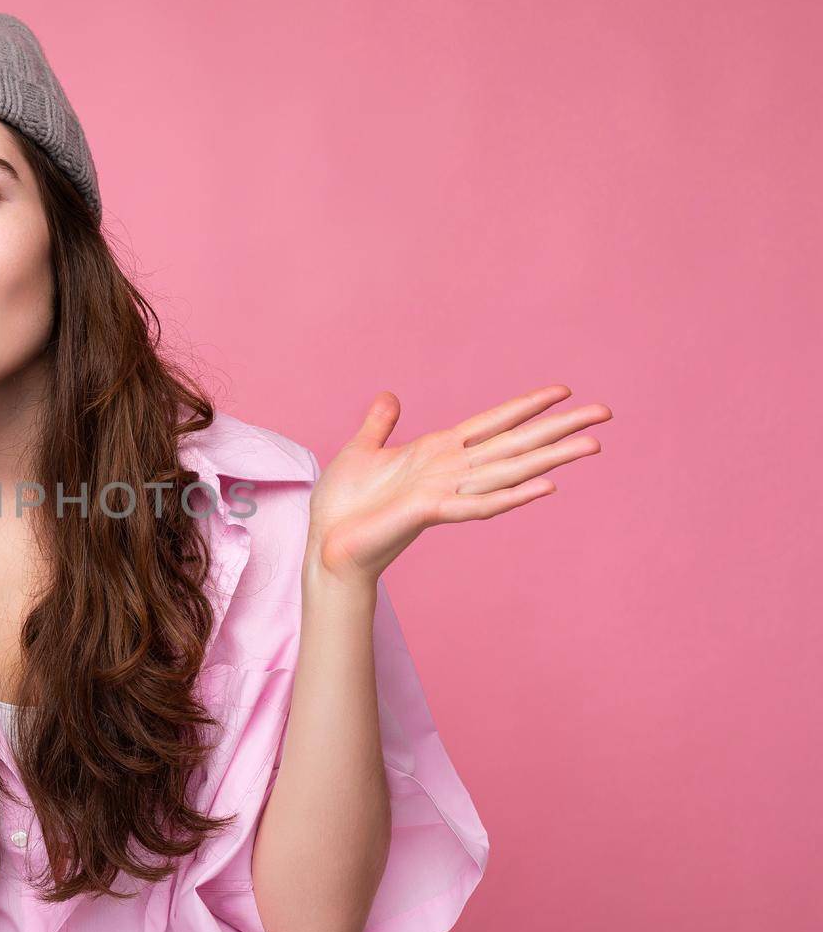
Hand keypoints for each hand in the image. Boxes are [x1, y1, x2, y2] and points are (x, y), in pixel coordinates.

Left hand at [307, 384, 612, 584]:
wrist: (326, 541)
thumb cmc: (344, 502)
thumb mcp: (362, 450)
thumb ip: (380, 424)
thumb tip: (389, 396)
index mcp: (437, 452)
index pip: (493, 423)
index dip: (527, 406)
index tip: (563, 390)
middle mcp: (451, 470)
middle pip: (516, 444)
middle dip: (560, 428)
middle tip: (605, 413)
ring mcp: (445, 492)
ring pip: (509, 471)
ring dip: (550, 458)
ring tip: (591, 445)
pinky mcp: (431, 513)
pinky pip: (479, 504)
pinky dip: (512, 496)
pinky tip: (546, 486)